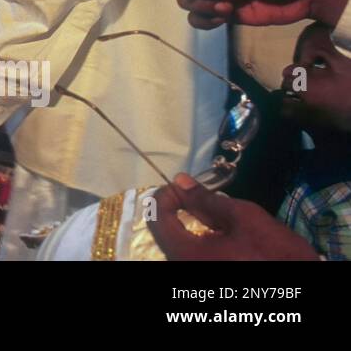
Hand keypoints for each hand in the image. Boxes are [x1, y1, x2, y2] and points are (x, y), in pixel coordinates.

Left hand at [149, 174, 318, 259]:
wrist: (301, 278)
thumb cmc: (275, 252)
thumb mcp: (243, 218)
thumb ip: (206, 199)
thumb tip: (181, 181)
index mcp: (187, 254)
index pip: (157, 219)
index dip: (166, 196)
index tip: (183, 186)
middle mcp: (184, 266)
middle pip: (164, 232)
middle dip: (177, 208)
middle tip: (197, 195)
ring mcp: (194, 272)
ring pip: (178, 242)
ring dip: (189, 222)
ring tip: (214, 213)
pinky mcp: (207, 273)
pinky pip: (191, 254)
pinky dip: (198, 237)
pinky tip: (220, 232)